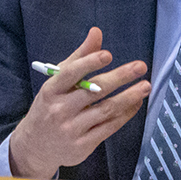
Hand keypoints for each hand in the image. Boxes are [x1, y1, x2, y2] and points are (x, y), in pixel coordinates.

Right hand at [9, 27, 150, 178]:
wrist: (35, 147)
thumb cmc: (50, 107)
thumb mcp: (57, 82)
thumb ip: (79, 57)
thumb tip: (96, 32)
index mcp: (50, 90)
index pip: (69, 74)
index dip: (89, 63)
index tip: (108, 55)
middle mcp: (59, 110)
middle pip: (93, 91)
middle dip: (119, 77)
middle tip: (139, 67)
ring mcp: (71, 129)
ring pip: (105, 110)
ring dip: (129, 97)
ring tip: (145, 86)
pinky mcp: (83, 145)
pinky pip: (109, 127)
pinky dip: (125, 114)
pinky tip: (136, 103)